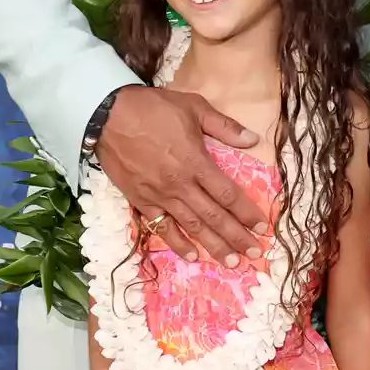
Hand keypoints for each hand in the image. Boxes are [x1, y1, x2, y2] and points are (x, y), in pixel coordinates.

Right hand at [96, 86, 267, 263]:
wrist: (106, 114)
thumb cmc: (152, 108)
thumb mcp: (194, 107)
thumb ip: (224, 126)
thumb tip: (253, 139)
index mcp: (196, 163)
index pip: (228, 194)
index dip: (247, 213)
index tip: (264, 227)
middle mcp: (180, 185)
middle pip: (214, 217)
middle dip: (237, 237)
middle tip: (255, 254)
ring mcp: (159, 196)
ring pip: (192, 227)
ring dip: (213, 246)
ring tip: (232, 263)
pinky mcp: (140, 200)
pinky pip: (161, 227)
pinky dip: (177, 243)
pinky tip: (191, 255)